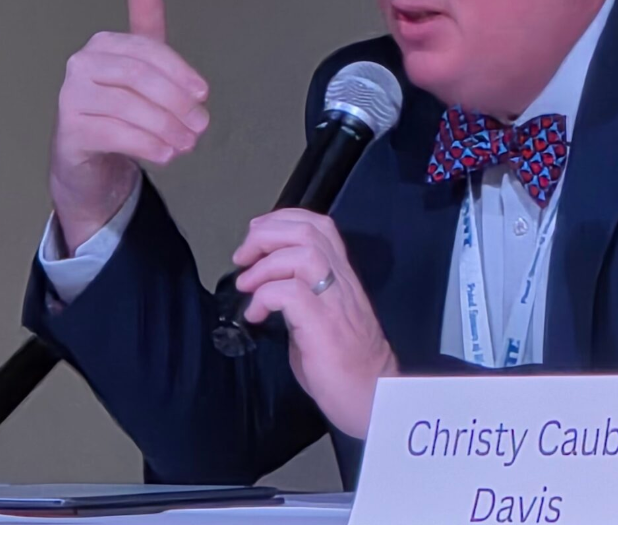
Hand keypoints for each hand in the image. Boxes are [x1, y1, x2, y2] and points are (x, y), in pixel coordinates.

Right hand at [50, 0, 209, 248]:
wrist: (87, 156)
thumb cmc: (118, 105)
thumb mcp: (140, 67)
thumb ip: (148, 29)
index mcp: (103, 44)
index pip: (148, 50)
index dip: (180, 71)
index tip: (204, 94)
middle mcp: (81, 65)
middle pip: (138, 76)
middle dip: (176, 101)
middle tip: (201, 125)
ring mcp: (70, 98)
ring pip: (127, 106)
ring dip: (167, 127)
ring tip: (188, 144)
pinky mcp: (70, 131)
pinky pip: (115, 134)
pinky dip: (147, 145)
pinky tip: (167, 154)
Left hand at [233, 209, 398, 436]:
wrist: (374, 397)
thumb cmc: (349, 365)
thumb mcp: (325, 319)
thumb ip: (303, 299)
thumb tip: (269, 290)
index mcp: (343, 278)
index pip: (320, 226)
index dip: (283, 220)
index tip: (257, 237)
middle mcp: (342, 282)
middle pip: (308, 230)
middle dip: (266, 234)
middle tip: (243, 256)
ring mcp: (335, 302)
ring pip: (302, 253)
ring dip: (265, 263)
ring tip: (247, 284)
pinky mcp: (323, 326)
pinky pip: (290, 292)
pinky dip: (264, 296)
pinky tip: (254, 314)